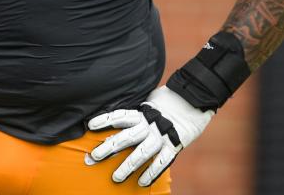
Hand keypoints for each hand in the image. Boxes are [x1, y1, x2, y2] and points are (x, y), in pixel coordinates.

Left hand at [85, 86, 212, 186]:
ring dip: (128, 166)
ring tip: (116, 177)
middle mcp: (149, 125)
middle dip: (109, 148)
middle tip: (93, 156)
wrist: (194, 101)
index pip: (120, 116)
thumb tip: (118, 117)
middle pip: (126, 137)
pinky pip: (162, 162)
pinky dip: (152, 173)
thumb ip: (136, 112)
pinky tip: (142, 183)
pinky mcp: (175, 145)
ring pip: (142, 153)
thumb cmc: (167, 102)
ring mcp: (162, 136)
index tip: (89, 125)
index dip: (105, 120)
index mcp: (141, 113)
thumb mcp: (149, 102)